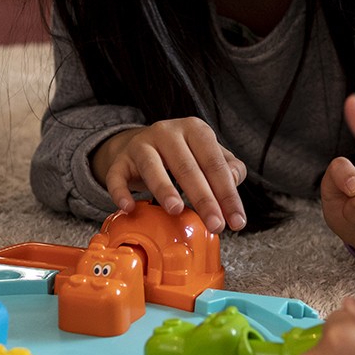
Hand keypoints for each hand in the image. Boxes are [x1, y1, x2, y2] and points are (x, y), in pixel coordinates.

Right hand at [92, 118, 248, 232]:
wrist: (142, 145)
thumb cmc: (183, 155)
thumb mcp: (208, 155)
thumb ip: (228, 168)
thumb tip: (233, 182)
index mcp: (195, 129)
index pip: (215, 163)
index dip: (227, 194)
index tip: (236, 221)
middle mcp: (167, 132)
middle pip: (187, 167)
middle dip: (204, 199)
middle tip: (215, 224)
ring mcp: (141, 144)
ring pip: (152, 167)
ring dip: (164, 189)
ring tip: (176, 210)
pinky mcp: (121, 160)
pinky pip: (117, 176)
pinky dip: (121, 192)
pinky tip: (129, 207)